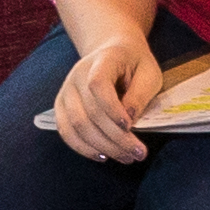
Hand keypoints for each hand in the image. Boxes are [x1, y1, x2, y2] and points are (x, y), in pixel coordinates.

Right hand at [49, 36, 166, 162]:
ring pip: (77, 125)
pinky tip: (103, 156)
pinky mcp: (61, 105)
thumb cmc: (134, 65)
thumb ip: (139, 94)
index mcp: (102, 60)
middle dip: (115, 138)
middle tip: (138, 153)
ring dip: (102, 147)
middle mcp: (77, 74)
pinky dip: (83, 148)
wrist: (112, 52)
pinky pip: (66, 131)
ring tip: (126, 157)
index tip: (130, 127)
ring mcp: (66, 90)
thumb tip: (129, 119)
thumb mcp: (148, 73)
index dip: (112, 109)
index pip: (97, 84)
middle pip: (89, 112)